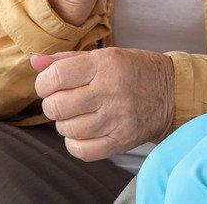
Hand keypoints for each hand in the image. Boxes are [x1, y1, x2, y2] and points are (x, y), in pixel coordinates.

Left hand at [30, 48, 173, 160]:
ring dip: (65, 123)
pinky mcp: (121, 140)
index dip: (44, 83)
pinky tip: (83, 131)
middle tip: (63, 100)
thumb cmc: (134, 70)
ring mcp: (116, 118)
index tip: (49, 84)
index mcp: (105, 65)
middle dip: (52, 104)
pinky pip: (81, 150)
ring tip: (77, 114)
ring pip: (67, 129)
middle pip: (57, 106)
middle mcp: (110, 91)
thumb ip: (67, 59)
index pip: (56, 76)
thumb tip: (34, 61)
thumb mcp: (104, 56)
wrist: (171, 91)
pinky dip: (75, 143)